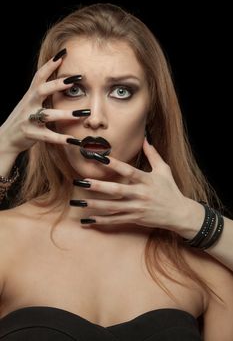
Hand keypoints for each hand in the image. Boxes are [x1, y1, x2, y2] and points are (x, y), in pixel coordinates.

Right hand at [0, 52, 86, 155]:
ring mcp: (29, 119)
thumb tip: (61, 80)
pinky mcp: (31, 134)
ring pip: (48, 115)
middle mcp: (29, 105)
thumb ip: (43, 92)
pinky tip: (74, 140)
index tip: (63, 53)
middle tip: (77, 78)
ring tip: (84, 113)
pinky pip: (48, 136)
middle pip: (42, 90)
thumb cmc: (23, 118)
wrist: (5, 137)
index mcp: (30, 95)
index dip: (50, 64)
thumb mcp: (30, 102)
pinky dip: (61, 139)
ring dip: (67, 113)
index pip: (40, 76)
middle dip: (59, 84)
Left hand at [74, 137, 188, 229]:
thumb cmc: (171, 190)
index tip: (99, 158)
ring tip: (79, 202)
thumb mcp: (164, 170)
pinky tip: (89, 220)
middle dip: (98, 186)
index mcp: (147, 180)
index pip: (128, 171)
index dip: (113, 164)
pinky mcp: (135, 218)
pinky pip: (116, 220)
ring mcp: (137, 208)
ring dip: (95, 205)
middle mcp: (141, 194)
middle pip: (117, 190)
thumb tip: (146, 138)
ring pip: (113, 207)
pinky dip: (102, 220)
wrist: (179, 214)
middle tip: (81, 181)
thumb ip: (153, 155)